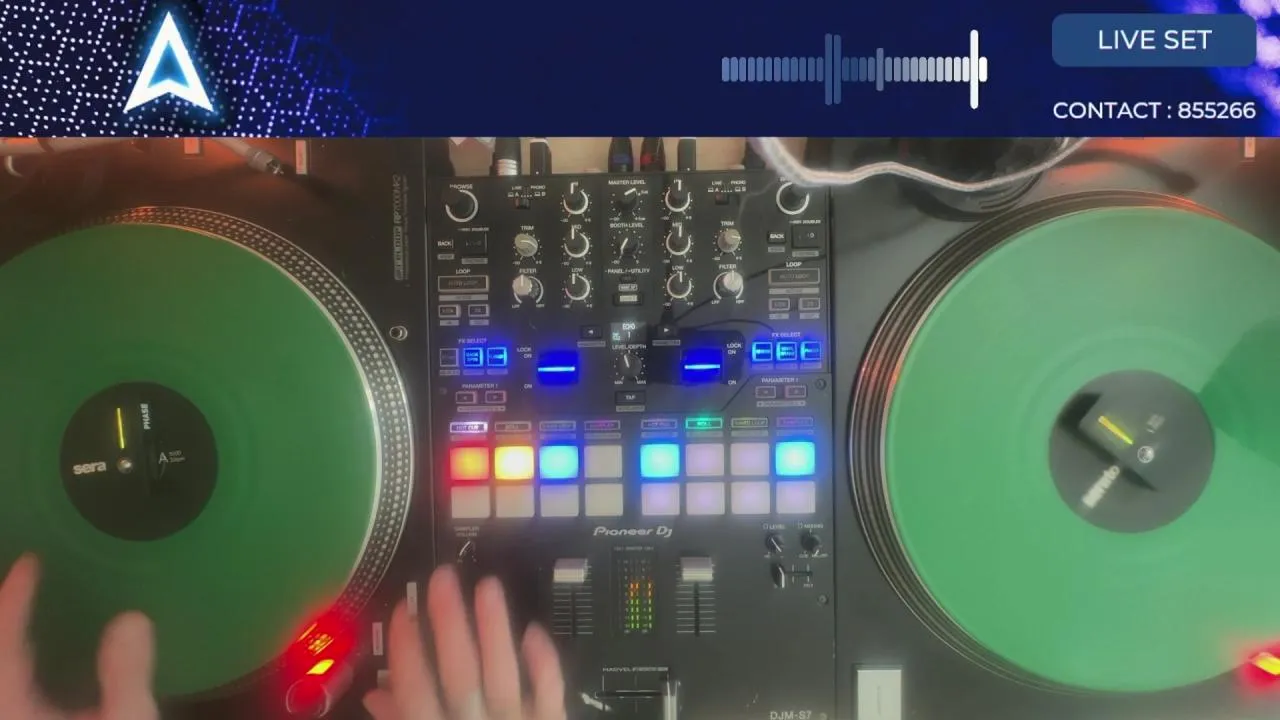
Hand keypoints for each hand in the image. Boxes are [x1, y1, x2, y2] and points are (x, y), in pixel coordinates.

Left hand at [0, 554, 157, 719]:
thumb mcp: (125, 718)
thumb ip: (126, 672)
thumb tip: (133, 617)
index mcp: (15, 703)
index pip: (6, 637)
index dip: (15, 596)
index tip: (30, 561)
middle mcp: (6, 706)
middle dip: (9, 609)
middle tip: (26, 576)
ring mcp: (12, 714)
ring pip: (3, 666)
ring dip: (12, 633)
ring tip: (25, 604)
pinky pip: (11, 680)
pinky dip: (18, 655)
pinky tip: (34, 653)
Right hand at [365, 566, 565, 719]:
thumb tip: (377, 694)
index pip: (415, 694)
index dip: (407, 651)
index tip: (404, 610)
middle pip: (460, 676)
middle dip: (450, 625)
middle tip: (443, 578)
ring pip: (504, 676)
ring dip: (495, 629)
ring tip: (487, 586)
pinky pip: (550, 695)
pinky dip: (543, 663)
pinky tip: (533, 630)